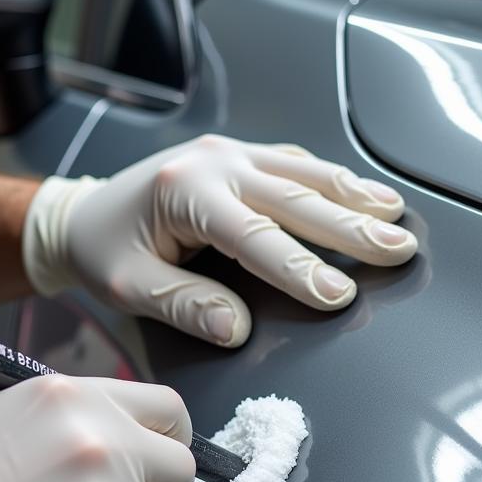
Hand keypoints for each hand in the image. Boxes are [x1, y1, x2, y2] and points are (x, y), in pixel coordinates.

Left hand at [22, 134, 416, 346]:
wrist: (82, 214)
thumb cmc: (102, 251)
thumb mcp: (129, 286)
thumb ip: (183, 305)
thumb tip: (237, 328)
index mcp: (184, 193)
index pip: (254, 236)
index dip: (299, 269)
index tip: (339, 297)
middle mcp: (212, 163)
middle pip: (294, 197)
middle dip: (351, 227)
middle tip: (399, 250)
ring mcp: (227, 153)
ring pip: (304, 173)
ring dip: (353, 196)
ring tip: (398, 218)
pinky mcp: (235, 156)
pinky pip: (292, 164)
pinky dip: (331, 181)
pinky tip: (363, 194)